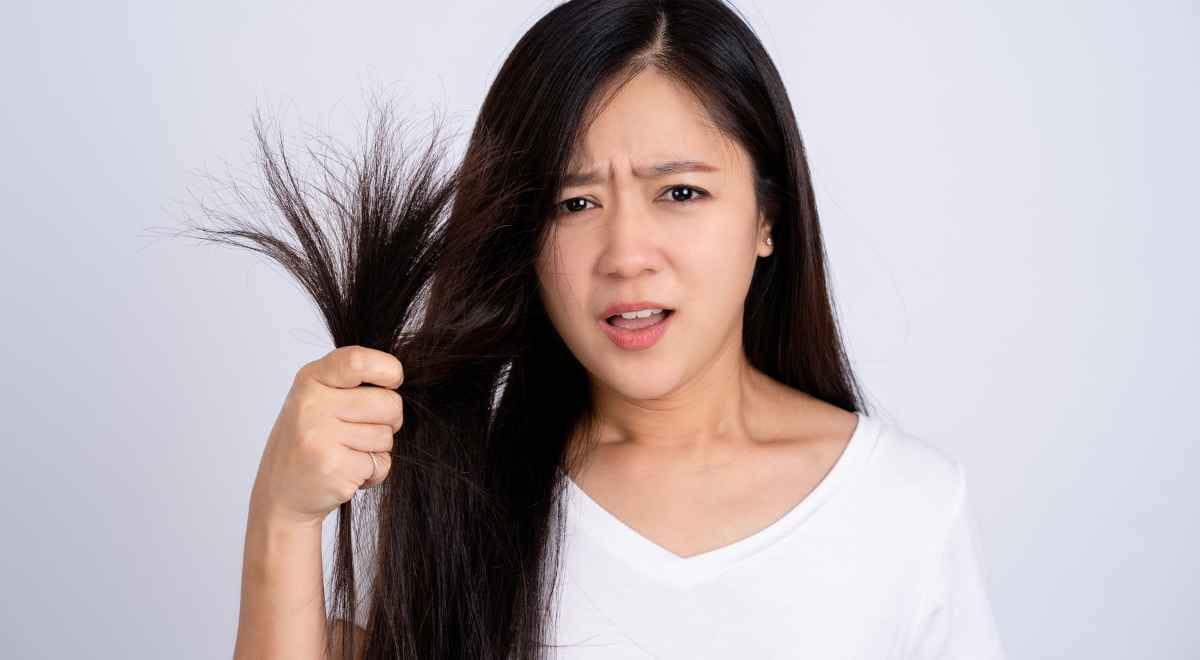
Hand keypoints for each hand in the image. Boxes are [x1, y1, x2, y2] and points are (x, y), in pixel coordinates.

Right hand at [249, 345, 403, 527]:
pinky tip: (347, 472)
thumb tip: (399, 378)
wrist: (280, 495)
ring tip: (347, 453)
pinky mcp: (334, 467)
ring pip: (386, 436)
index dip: (388, 369)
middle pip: (388, 403)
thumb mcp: (318, 399)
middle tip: (366, 431)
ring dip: (377, 449)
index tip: (393, 381)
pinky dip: (373, 472)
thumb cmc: (310, 442)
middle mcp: (312, 405)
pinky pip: (381, 463)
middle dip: (390, 420)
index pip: (358, 361)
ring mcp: (321, 437)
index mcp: (311, 380)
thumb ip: (351, 384)